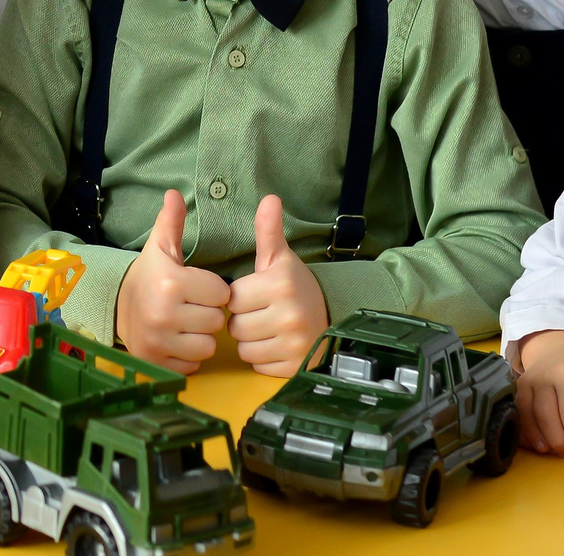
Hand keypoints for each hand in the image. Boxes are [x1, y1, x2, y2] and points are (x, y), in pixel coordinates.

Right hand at [113, 190, 229, 373]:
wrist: (116, 308)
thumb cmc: (148, 276)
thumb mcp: (160, 248)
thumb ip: (172, 222)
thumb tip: (175, 193)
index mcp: (171, 283)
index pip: (222, 293)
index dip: (212, 290)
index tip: (197, 287)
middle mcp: (165, 314)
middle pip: (216, 321)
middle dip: (208, 313)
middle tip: (191, 306)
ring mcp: (160, 342)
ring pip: (208, 346)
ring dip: (201, 336)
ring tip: (186, 324)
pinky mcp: (158, 364)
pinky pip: (194, 364)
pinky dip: (189, 355)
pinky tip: (177, 340)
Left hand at [226, 195, 327, 375]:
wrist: (330, 318)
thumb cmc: (295, 287)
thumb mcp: (280, 258)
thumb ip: (268, 231)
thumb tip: (269, 198)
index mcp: (280, 284)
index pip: (233, 299)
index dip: (240, 297)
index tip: (256, 295)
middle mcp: (289, 314)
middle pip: (236, 326)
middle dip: (244, 321)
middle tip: (262, 313)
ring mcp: (294, 343)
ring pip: (244, 349)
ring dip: (251, 341)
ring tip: (268, 328)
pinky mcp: (295, 365)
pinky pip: (258, 365)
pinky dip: (263, 358)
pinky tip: (276, 345)